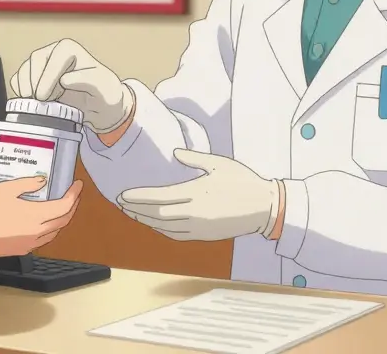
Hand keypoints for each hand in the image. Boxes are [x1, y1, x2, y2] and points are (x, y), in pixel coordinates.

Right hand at [0, 176, 82, 257]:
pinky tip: (41, 220)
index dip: (74, 195)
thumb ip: (26, 184)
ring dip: (61, 218)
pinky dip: (48, 228)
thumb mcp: (4, 189)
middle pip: (63, 220)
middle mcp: (37, 232)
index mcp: (36, 216)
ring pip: (54, 231)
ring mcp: (29, 243)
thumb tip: (43, 181)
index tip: (77, 184)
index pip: (65, 206)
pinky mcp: (20, 249)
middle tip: (72, 194)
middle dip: (71, 206)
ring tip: (59, 205)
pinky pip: (42, 239)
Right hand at [10, 39, 133, 133]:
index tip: (45, 96)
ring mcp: (41, 65)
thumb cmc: (105, 97)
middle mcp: (54, 53)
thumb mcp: (106, 90)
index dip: (48, 76)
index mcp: (71, 50)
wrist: (100, 110)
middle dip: (35, 83)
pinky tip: (31, 104)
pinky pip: (18, 80)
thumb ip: (90, 80)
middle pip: (36, 61)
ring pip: (24, 70)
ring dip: (26, 89)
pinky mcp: (33, 78)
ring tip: (38, 105)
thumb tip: (65, 78)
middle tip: (41, 102)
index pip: (55, 57)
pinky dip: (20, 93)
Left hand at [116, 149, 278, 241]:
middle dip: (136, 209)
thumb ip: (194, 158)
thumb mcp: (219, 163)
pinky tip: (154, 225)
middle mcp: (194, 212)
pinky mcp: (205, 235)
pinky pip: (177, 235)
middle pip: (156, 214)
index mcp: (196, 192)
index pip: (159, 197)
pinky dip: (162, 230)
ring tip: (132, 213)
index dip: (138, 197)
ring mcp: (199, 227)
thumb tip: (175, 152)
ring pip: (164, 227)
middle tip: (121, 204)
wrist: (265, 208)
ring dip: (146, 220)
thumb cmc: (243, 181)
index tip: (123, 195)